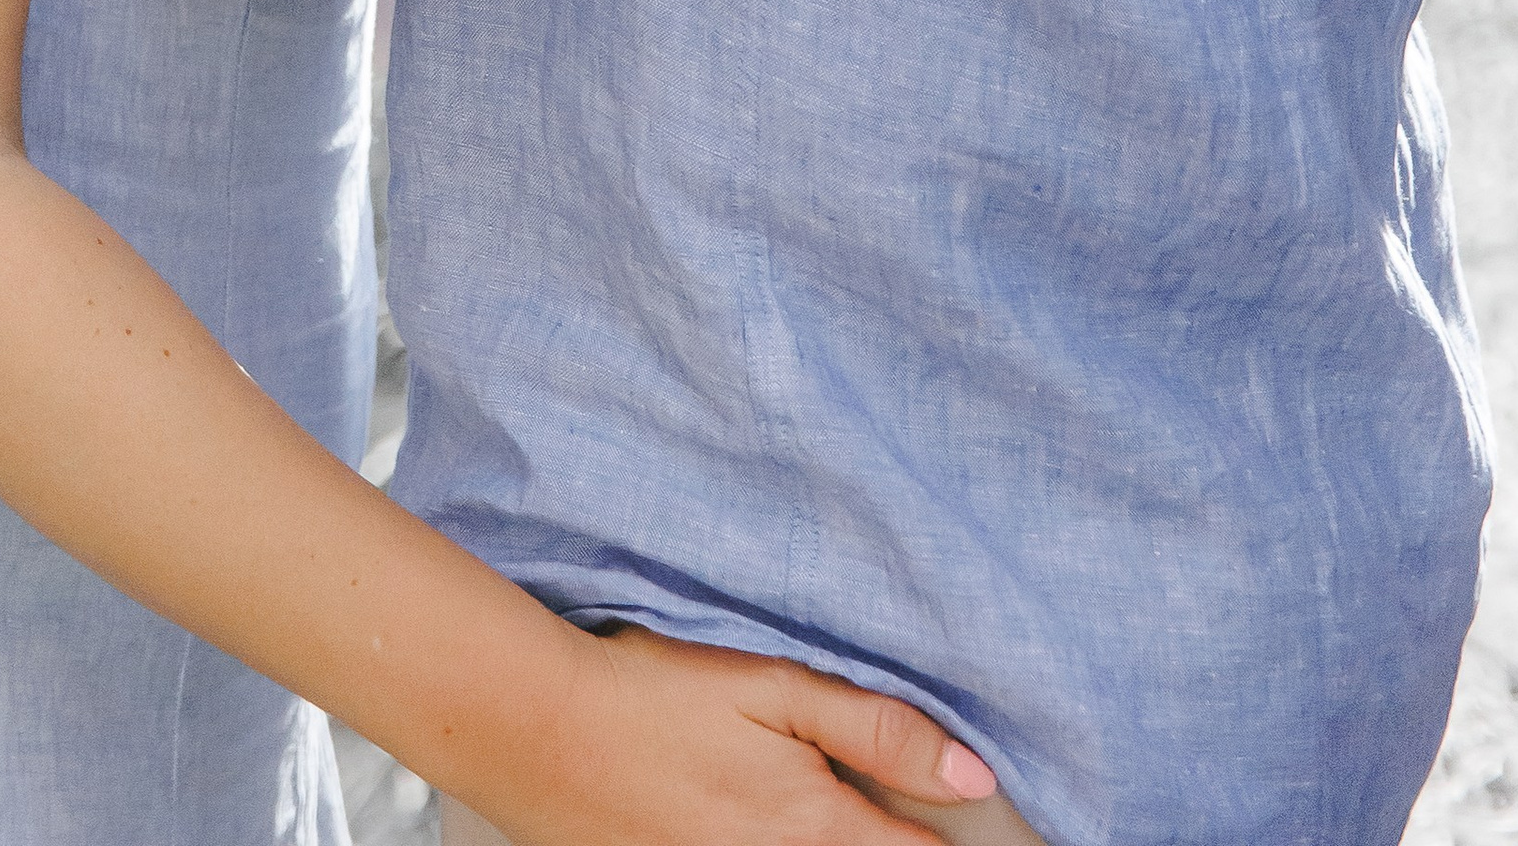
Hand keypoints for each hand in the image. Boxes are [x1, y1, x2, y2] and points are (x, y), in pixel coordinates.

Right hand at [485, 626, 1000, 845]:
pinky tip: (754, 813)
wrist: (536, 731)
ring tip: (793, 795)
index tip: (980, 821)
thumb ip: (875, 730)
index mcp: (817, 828)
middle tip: (885, 808)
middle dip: (894, 840)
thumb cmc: (653, 695)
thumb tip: (974, 778)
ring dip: (837, 840)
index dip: (956, 838)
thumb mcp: (770, 687)